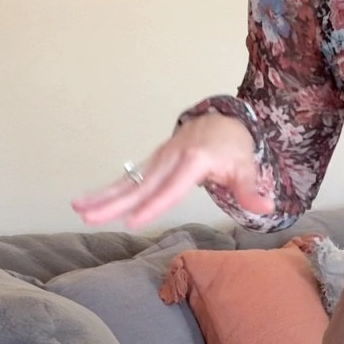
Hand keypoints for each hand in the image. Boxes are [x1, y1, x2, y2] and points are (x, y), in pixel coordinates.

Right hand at [71, 112, 273, 230]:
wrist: (224, 121)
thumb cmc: (235, 148)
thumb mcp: (248, 166)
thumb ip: (251, 188)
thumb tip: (266, 205)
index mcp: (194, 160)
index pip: (171, 188)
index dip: (153, 206)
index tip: (133, 222)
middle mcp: (171, 157)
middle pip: (141, 185)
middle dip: (114, 203)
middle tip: (89, 217)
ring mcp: (159, 159)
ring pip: (129, 181)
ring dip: (103, 195)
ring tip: (78, 208)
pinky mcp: (153, 163)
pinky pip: (129, 178)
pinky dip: (108, 190)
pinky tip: (88, 202)